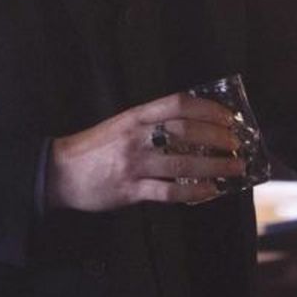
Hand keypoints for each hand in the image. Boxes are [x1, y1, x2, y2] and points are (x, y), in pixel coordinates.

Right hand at [46, 92, 245, 211]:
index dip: (207, 107)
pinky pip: (167, 190)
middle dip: (217, 137)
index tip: (227, 116)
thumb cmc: (94, 147)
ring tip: (234, 168)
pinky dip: (192, 191)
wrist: (60, 172)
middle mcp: (136, 136)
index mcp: (134, 116)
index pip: (177, 104)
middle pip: (184, 131)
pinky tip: (209, 191)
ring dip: (214, 165)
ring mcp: (133, 163)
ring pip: (182, 161)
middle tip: (237, 143)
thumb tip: (191, 125)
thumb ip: (150, 123)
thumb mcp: (121, 124)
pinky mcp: (130, 190)